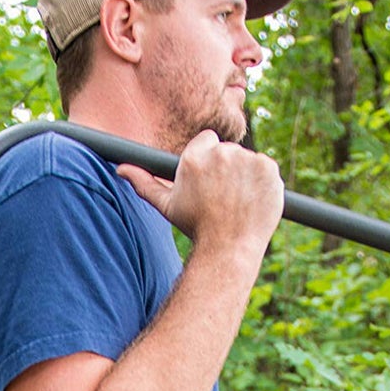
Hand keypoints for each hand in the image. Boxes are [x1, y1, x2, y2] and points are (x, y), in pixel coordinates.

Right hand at [118, 131, 283, 260]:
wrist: (228, 249)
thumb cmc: (196, 227)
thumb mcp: (167, 205)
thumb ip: (145, 183)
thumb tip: (121, 169)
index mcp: (194, 157)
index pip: (207, 141)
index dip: (210, 162)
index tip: (212, 181)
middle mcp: (221, 153)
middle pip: (228, 151)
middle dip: (228, 169)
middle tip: (225, 196)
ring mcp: (247, 160)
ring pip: (248, 160)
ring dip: (246, 176)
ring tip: (239, 202)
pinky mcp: (268, 168)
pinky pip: (266, 169)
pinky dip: (263, 182)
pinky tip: (254, 201)